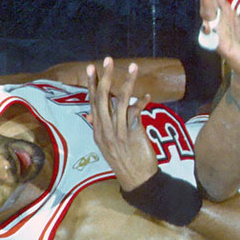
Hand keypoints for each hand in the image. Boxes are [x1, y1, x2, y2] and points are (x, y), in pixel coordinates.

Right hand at [87, 57, 157, 191]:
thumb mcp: (106, 145)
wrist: (136, 180)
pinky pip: (136, 114)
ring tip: (133, 68)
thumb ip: (100, 126)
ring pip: (121, 102)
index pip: (92, 102)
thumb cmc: (123, 161)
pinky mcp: (133, 134)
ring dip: (128, 83)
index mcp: (98, 130)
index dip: (91, 84)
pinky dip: (142, 103)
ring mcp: (119, 132)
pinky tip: (147, 95)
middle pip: (103, 98)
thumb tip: (91, 112)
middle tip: (108, 60)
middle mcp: (106, 130)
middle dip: (105, 77)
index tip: (91, 68)